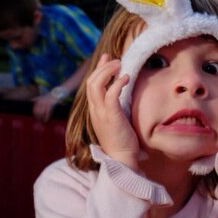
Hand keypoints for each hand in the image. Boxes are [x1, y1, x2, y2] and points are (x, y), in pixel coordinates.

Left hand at [32, 93, 58, 122]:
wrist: (54, 95)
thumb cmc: (47, 97)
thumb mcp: (40, 97)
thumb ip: (35, 99)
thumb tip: (30, 100)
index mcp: (38, 102)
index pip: (35, 110)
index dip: (35, 115)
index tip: (36, 118)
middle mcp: (41, 103)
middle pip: (38, 112)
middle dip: (38, 117)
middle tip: (39, 120)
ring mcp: (45, 105)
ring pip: (42, 113)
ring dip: (42, 119)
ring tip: (43, 121)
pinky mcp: (50, 106)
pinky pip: (47, 113)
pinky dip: (46, 118)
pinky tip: (46, 120)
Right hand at [86, 54, 138, 169]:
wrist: (122, 160)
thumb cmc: (122, 141)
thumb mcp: (115, 120)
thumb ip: (114, 107)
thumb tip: (121, 94)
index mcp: (94, 111)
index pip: (91, 85)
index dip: (98, 69)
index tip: (107, 58)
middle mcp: (95, 110)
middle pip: (90, 82)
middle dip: (103, 67)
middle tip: (116, 60)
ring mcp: (101, 114)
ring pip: (96, 85)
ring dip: (108, 71)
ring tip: (120, 65)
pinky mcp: (111, 117)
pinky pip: (110, 95)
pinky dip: (117, 83)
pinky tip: (127, 78)